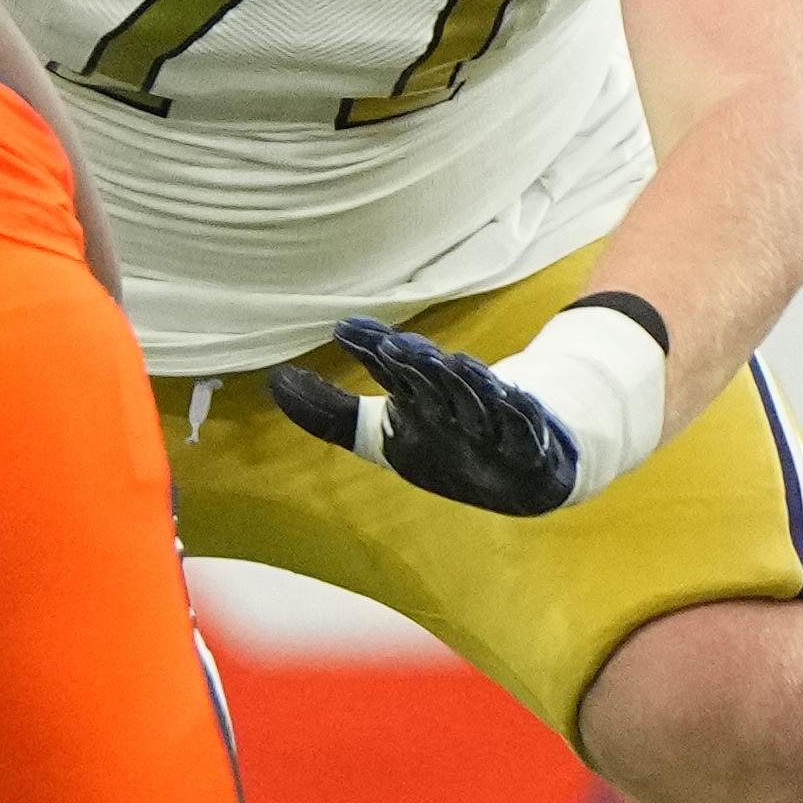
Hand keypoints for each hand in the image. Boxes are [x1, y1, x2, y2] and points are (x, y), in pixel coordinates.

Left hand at [269, 317, 582, 514]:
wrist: (518, 473)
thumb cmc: (442, 440)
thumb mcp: (379, 433)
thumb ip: (328, 412)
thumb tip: (275, 382)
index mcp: (418, 394)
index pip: (391, 367)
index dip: (370, 347)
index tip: (343, 329)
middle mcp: (452, 402)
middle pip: (433, 379)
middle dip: (416, 363)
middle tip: (393, 348)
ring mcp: (490, 423)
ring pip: (478, 397)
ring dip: (465, 381)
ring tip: (451, 363)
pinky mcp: (527, 446)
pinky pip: (525, 429)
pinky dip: (520, 413)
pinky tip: (512, 397)